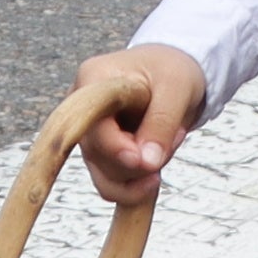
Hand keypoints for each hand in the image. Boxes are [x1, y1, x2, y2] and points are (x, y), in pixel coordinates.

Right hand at [62, 43, 204, 206]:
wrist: (174, 73)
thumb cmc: (172, 69)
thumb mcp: (176, 87)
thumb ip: (161, 122)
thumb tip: (147, 163)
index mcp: (92, 79)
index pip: (93, 125)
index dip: (116, 149)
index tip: (143, 161)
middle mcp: (81, 109)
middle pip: (99, 155)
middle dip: (141, 160)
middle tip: (176, 135)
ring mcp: (90, 134)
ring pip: (105, 177)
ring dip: (142, 174)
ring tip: (171, 142)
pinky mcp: (100, 153)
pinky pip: (111, 185)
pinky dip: (136, 187)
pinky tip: (156, 174)